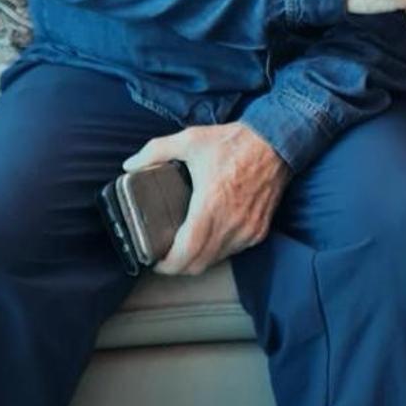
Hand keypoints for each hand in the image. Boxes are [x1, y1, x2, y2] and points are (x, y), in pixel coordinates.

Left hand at [125, 123, 288, 276]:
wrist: (276, 142)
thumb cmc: (233, 142)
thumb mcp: (190, 139)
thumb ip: (155, 151)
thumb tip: (129, 165)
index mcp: (210, 206)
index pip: (185, 254)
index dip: (166, 265)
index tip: (153, 259)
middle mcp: (231, 224)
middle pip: (198, 265)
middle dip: (177, 266)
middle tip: (164, 256)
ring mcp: (247, 230)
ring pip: (216, 260)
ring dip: (198, 260)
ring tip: (184, 248)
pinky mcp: (259, 230)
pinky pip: (233, 251)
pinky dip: (218, 251)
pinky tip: (209, 237)